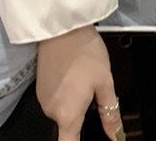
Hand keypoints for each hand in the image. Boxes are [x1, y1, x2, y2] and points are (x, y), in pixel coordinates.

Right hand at [35, 24, 122, 140]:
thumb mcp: (105, 82)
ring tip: (83, 79)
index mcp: (68, 115)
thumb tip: (116, 136)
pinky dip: (65, 93)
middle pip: (68, 126)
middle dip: (81, 115)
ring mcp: (43, 99)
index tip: (88, 135)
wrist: (62, 27)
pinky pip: (55, 99)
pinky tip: (73, 75)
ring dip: (73, 103)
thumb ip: (110, 113)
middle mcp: (51, 112)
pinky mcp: (39, 87)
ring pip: (62, 111)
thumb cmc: (86, 54)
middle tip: (93, 93)